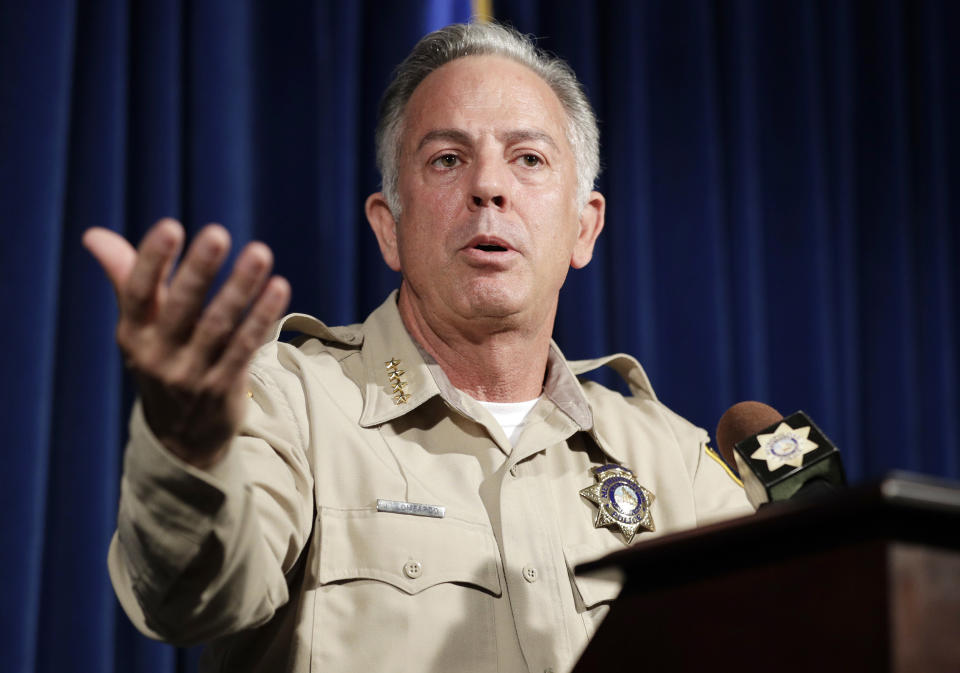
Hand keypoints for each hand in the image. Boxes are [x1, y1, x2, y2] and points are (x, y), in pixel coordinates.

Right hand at [83, 219, 290, 466]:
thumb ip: (125, 277)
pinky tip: (278, 288)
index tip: (170, 226)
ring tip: (259, 252)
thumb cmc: (161, 360)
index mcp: (133, 333)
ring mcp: (191, 374)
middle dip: (198, 270)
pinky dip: (261, 317)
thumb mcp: (139, 327)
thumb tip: (93, 235)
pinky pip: (245, 348)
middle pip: (180, 307)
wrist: (181, 437)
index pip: (137, 293)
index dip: (151, 260)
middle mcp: (157, 354)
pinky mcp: (224, 388)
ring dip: (240, 287)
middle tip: (217, 233)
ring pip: (219, 325)